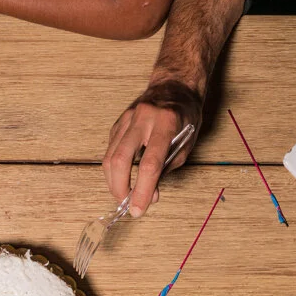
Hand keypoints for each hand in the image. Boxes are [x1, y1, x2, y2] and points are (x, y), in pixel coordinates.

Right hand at [103, 80, 202, 217]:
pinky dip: (114, 168)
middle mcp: (143, 118)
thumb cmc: (185, 116)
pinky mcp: (117, 123)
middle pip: (120, 160)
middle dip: (119, 188)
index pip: (150, 164)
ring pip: (109, 157)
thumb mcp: (186, 142)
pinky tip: (123, 175)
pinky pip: (110, 150)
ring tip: (124, 194)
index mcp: (166, 122)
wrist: (174, 85)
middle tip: (126, 204)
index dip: (142, 190)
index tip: (139, 209)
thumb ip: (167, 168)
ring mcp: (127, 119)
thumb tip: (149, 194)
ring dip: (113, 181)